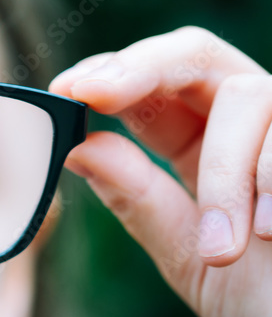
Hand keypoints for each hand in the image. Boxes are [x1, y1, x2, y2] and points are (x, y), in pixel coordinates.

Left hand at [49, 26, 271, 316]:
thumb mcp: (192, 261)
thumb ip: (141, 202)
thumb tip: (79, 146)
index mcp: (208, 151)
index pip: (153, 89)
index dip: (108, 76)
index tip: (65, 91)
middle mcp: (254, 130)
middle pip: (195, 55)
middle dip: (139, 68)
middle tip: (94, 94)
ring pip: (246, 95)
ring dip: (222, 175)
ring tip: (223, 250)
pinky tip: (270, 233)